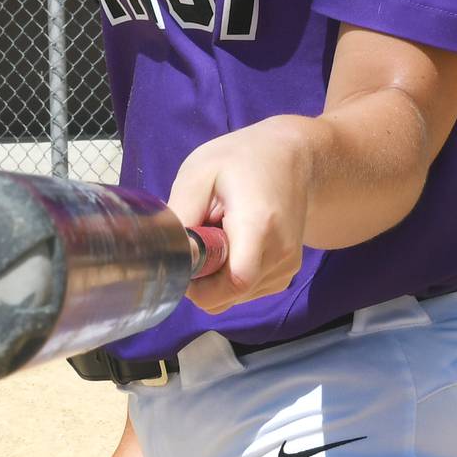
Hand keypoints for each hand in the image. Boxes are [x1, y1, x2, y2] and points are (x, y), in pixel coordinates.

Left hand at [168, 115, 312, 314]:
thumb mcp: (199, 173)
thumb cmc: (241, 160)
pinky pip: (246, 293)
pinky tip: (231, 246)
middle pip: (230, 294)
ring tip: (217, 237)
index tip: (181, 263)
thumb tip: (164, 252)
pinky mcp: (285, 274)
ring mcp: (287, 267)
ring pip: (236, 298)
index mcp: (259, 226)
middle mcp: (280, 254)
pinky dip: (229, 279)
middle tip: (194, 244)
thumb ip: (181, 214)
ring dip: (215, 279)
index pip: (234, 282)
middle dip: (201, 282)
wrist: (293, 158)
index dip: (200, 286)